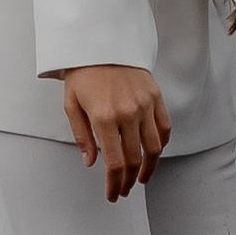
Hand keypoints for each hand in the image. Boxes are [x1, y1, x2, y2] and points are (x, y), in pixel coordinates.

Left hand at [62, 63, 171, 200]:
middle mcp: (127, 113)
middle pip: (134, 160)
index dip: (114, 184)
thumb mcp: (71, 104)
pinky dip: (161, 144)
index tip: (113, 193)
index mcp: (104, 117)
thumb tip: (91, 162)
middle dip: (129, 181)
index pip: (114, 163)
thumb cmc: (83, 71)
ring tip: (141, 178)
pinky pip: (164, 128)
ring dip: (149, 168)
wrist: (101, 41)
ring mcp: (144, 105)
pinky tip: (154, 153)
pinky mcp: (155, 97)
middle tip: (124, 190)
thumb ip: (82, 136)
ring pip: (154, 148)